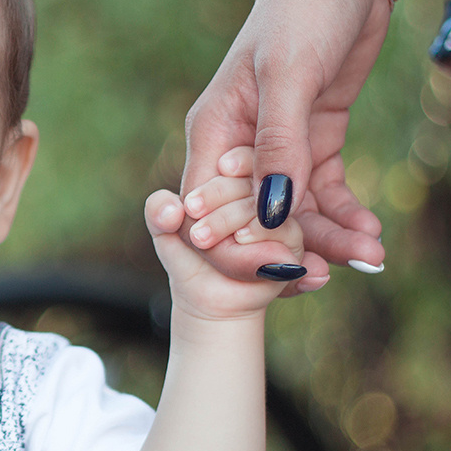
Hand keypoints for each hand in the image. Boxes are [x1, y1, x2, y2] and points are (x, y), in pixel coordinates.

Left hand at [148, 148, 303, 319]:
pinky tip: (238, 240)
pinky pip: (284, 229)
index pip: (242, 154)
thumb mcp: (164, 230)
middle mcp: (261, 192)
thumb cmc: (188, 256)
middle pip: (254, 174)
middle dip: (218, 196)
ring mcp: (280, 216)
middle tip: (193, 225)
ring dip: (232, 217)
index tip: (196, 192)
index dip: (224, 165)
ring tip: (203, 239)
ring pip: (268, 200)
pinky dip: (258, 233)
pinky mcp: (293, 244)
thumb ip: (158, 210)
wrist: (205, 296)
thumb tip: (174, 210)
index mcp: (235, 180)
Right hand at [182, 0, 387, 288]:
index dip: (236, 246)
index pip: (208, 208)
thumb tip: (273, 216)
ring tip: (370, 255)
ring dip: (329, 236)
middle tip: (328, 277)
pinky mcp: (313, 142)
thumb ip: (278, 146)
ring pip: (295, 211)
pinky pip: (323, 192)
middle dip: (289, 249)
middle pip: (254, 218)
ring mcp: (277, 148)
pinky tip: (371, 232)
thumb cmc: (300, 15)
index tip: (279, 269)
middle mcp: (239, 147)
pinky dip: (345, 214)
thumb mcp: (287, 77)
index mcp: (213, 132)